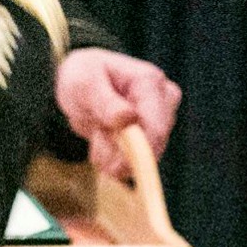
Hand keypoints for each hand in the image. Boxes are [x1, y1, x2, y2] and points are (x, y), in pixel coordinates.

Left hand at [54, 48, 181, 180]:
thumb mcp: (85, 84)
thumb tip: (129, 118)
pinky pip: (135, 160)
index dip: (140, 153)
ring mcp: (162, 118)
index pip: (156, 127)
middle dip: (119, 151)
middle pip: (153, 146)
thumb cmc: (84, 76)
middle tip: (95, 134)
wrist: (83, 85)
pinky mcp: (155, 135)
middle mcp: (163, 99)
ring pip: (142, 156)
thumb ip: (105, 101)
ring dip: (113, 154)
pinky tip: (103, 136)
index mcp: (150, 81)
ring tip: (97, 129)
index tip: (113, 170)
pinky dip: (114, 156)